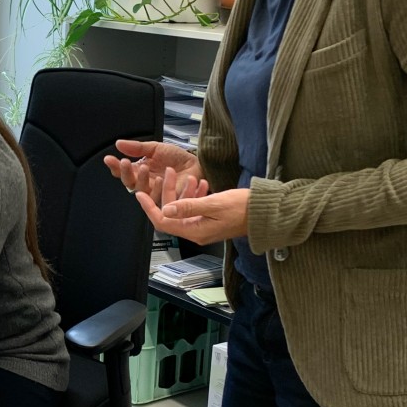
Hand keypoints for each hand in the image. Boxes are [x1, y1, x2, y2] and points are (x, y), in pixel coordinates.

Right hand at [104, 139, 206, 203]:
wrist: (196, 163)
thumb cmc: (176, 157)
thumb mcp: (155, 148)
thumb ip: (137, 148)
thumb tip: (118, 144)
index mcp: (139, 170)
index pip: (123, 171)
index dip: (115, 166)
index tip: (109, 159)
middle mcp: (144, 182)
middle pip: (128, 182)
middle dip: (125, 173)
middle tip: (125, 162)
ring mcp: (155, 191)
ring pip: (140, 190)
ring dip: (140, 179)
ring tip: (144, 167)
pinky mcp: (166, 198)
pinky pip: (157, 196)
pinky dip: (156, 188)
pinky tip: (158, 179)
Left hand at [134, 168, 248, 244]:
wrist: (266, 212)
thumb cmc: (243, 209)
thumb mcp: (213, 204)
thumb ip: (188, 206)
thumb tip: (165, 209)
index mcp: (194, 231)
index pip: (162, 222)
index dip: (149, 207)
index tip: (140, 193)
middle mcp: (197, 232)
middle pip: (172, 213)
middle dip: (169, 192)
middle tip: (170, 173)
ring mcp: (204, 227)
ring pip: (184, 208)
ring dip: (184, 191)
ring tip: (191, 177)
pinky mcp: (212, 220)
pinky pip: (196, 208)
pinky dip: (196, 195)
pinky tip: (202, 183)